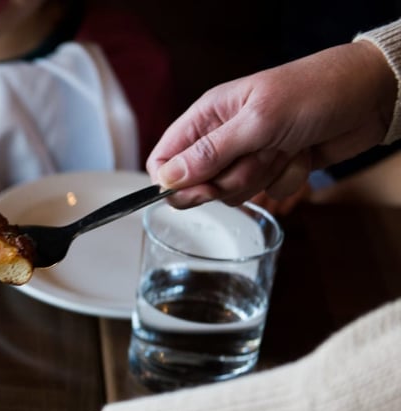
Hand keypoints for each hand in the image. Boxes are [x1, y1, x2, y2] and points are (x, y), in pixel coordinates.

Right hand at [147, 40, 396, 207]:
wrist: (370, 96)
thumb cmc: (315, 92)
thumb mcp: (257, 122)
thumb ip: (210, 153)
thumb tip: (167, 179)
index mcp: (208, 116)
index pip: (165, 159)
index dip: (175, 182)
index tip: (200, 190)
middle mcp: (224, 137)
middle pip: (199, 184)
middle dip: (231, 179)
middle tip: (257, 157)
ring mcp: (249, 154)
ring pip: (233, 192)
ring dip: (263, 176)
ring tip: (286, 147)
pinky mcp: (274, 168)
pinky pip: (266, 193)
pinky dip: (287, 179)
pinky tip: (301, 153)